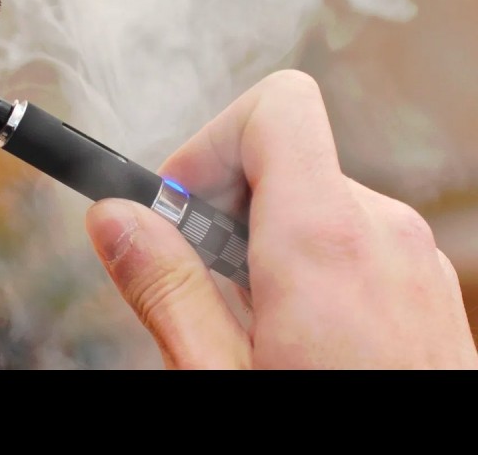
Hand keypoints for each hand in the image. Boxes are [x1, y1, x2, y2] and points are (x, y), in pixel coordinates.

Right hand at [85, 70, 477, 368]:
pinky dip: (300, 260)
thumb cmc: (326, 432)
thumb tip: (113, 217)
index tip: (178, 210)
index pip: (275, 109)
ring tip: (248, 324)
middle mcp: (379, 230)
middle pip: (282, 155)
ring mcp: (408, 255)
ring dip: (257, 240)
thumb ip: (165, 286)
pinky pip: (344, 234)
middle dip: (222, 205)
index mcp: (324, 242)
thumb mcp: (220, 376)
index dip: (211, 145)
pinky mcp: (417, 280)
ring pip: (309, 198)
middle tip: (200, 284)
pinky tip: (291, 333)